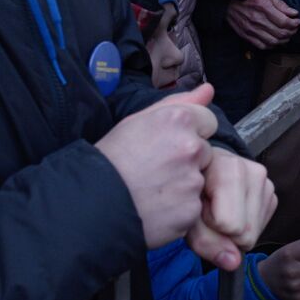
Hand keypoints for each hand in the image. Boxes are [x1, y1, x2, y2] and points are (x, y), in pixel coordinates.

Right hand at [96, 84, 217, 247]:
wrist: (92, 202)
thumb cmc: (111, 159)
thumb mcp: (137, 121)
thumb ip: (178, 102)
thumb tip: (208, 90)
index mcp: (178, 119)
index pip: (208, 121)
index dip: (189, 133)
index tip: (168, 145)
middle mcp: (191, 147)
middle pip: (206, 152)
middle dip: (188, 160)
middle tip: (156, 169)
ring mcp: (192, 180)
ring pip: (199, 180)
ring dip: (184, 185)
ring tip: (153, 189)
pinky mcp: (190, 209)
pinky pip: (192, 206)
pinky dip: (178, 209)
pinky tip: (156, 207)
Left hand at [190, 149, 277, 271]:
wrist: (195, 170)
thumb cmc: (187, 190)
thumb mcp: (184, 214)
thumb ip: (205, 240)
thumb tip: (233, 262)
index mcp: (227, 166)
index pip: (228, 223)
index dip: (209, 224)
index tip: (198, 206)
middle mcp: (253, 169)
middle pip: (245, 231)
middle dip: (224, 230)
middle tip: (208, 210)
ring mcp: (265, 181)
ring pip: (254, 233)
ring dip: (234, 229)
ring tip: (217, 208)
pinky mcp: (271, 192)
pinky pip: (261, 228)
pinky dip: (244, 225)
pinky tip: (230, 208)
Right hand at [225, 0, 299, 48]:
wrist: (226, 2)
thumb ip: (280, 4)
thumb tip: (293, 13)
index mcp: (262, 6)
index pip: (284, 21)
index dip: (294, 23)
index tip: (298, 21)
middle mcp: (256, 19)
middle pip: (280, 33)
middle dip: (291, 32)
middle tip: (294, 28)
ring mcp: (250, 29)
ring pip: (273, 41)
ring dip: (283, 40)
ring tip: (287, 35)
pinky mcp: (246, 35)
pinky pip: (262, 46)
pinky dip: (272, 45)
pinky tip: (275, 40)